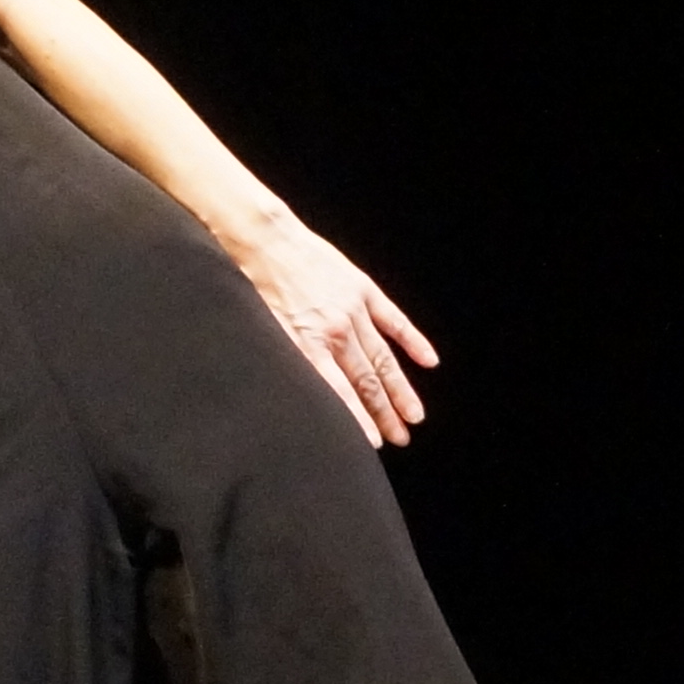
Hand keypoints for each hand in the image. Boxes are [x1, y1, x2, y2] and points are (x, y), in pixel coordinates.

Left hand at [228, 219, 437, 445]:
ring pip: (383, 358)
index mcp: (308, 344)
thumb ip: (287, 360)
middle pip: (366, 381)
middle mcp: (336, 331)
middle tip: (399, 440)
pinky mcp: (363, 289)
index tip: (372, 443)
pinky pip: (393, 320)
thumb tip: (300, 392)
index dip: (357, 420)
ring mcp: (353, 310)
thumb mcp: (264, 329)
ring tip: (414, 417)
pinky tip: (428, 361)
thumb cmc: (255, 285)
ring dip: (400, 389)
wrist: (264, 240)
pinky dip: (412, 341)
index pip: (339, 392)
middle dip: (384, 414)